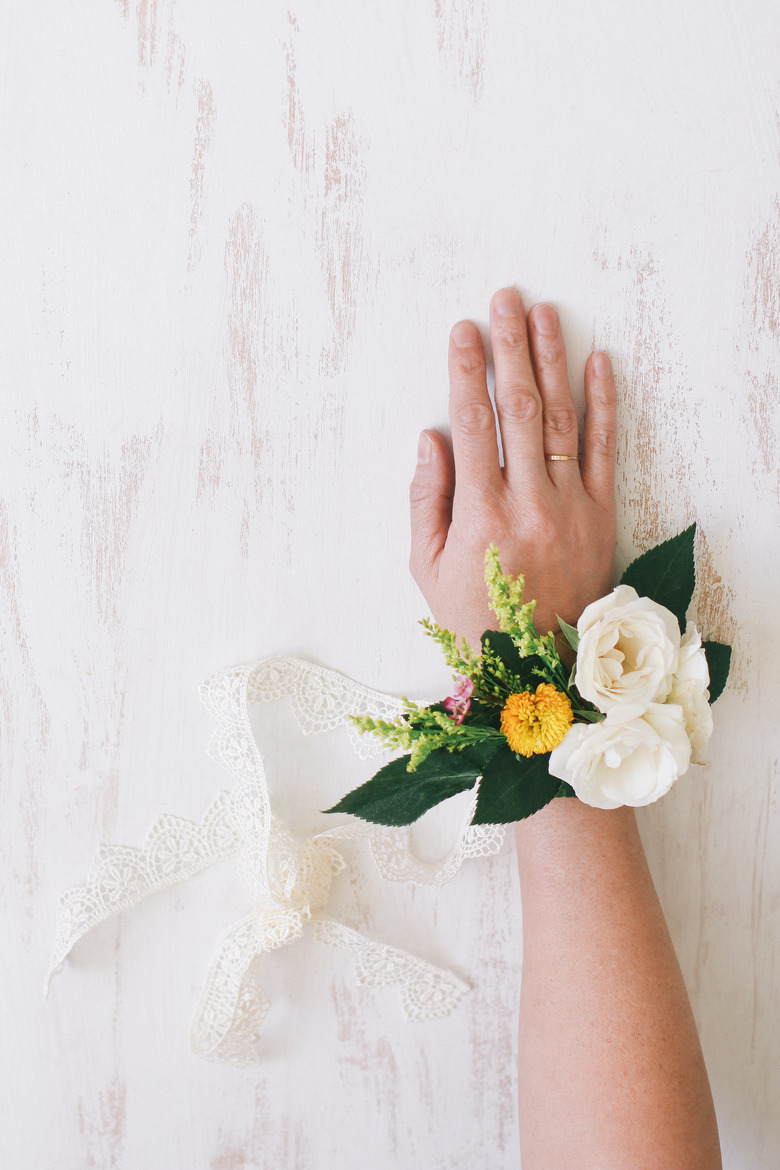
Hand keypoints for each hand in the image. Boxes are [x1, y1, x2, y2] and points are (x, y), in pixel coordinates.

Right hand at [409, 287, 616, 648]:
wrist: (537, 669)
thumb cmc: (475, 620)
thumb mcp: (426, 569)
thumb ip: (424, 500)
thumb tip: (430, 438)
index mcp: (480, 516)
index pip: (474, 424)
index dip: (466, 371)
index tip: (462, 331)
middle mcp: (528, 503)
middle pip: (520, 408)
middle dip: (510, 347)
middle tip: (505, 299)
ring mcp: (571, 507)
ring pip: (563, 420)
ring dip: (552, 361)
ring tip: (544, 315)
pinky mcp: (601, 516)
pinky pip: (604, 451)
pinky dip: (603, 404)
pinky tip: (596, 364)